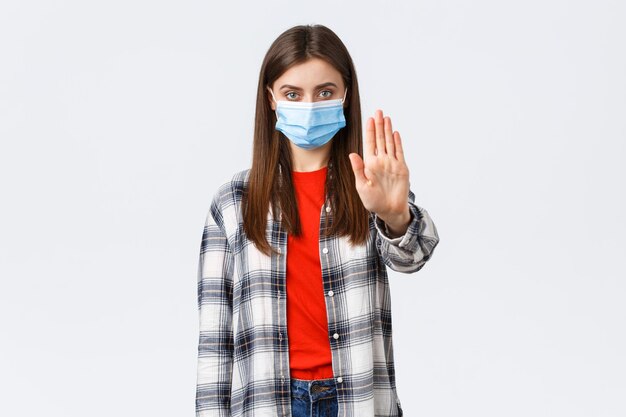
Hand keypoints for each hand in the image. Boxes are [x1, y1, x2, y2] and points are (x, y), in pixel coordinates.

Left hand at [348, 109, 410, 235]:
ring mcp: (391, 164)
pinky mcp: (401, 168)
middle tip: (378, 111)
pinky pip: (399, 152)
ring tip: (387, 118)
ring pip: (390, 143)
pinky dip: (398, 143)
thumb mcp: (362, 186)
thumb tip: (352, 154)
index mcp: (369, 165)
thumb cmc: (373, 201)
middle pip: (380, 140)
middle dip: (379, 125)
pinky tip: (395, 133)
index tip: (370, 119)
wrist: (389, 210)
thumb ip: (358, 170)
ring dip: (388, 130)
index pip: (369, 144)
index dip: (370, 131)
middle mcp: (381, 161)